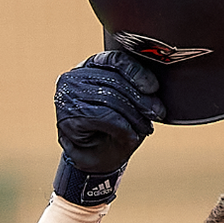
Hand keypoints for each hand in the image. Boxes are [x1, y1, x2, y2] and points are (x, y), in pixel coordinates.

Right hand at [54, 51, 164, 203]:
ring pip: (110, 98)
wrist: (97, 161)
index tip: (153, 88)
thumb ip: (135, 88)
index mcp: (90, 67)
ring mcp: (67, 97)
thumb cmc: (116, 129)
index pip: (115, 60)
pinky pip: (103, 116)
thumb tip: (151, 86)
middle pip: (115, 80)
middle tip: (157, 113)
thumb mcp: (130, 104)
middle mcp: (74, 77)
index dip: (137, 72)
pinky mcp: (66, 118)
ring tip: (145, 127)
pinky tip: (130, 135)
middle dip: (140, 98)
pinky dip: (122, 127)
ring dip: (133, 115)